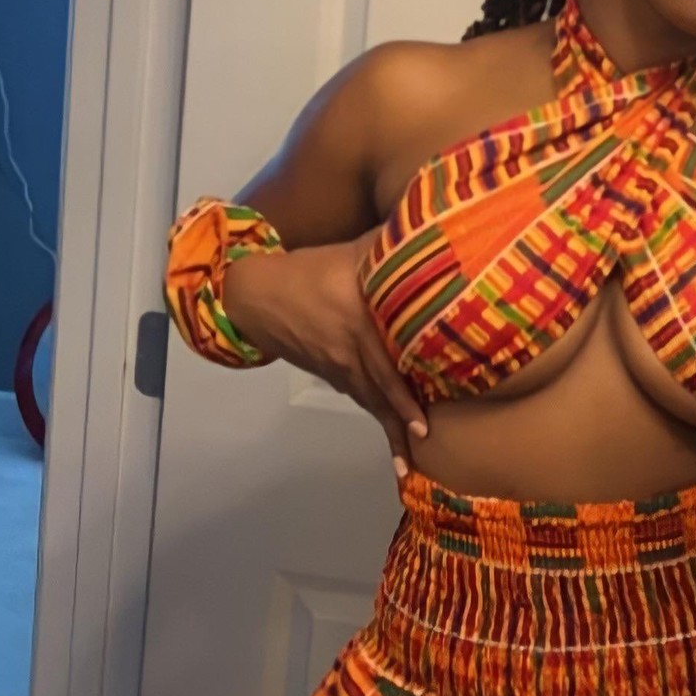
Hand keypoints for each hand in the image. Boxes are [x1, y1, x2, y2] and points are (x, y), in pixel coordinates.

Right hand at [224, 230, 426, 475]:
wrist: (257, 295)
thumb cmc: (311, 270)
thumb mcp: (352, 253)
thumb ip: (392, 248)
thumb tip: (437, 235)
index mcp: (356, 322)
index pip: (383, 364)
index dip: (402, 394)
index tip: (423, 420)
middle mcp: (347, 352)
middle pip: (378, 392)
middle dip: (400, 419)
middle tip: (422, 444)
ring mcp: (337, 368)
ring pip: (369, 400)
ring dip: (389, 429)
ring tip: (406, 460)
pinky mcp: (332, 374)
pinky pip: (360, 396)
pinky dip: (377, 413)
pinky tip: (392, 433)